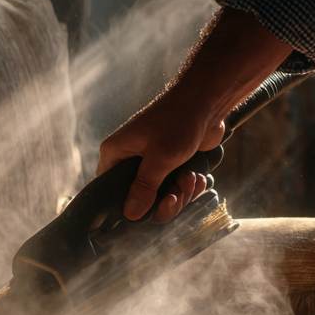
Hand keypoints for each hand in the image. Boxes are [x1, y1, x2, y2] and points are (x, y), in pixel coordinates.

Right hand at [97, 95, 223, 221]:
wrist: (205, 101)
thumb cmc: (178, 120)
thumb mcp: (159, 157)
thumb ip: (144, 187)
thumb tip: (130, 213)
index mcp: (115, 153)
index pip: (108, 190)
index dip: (127, 206)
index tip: (148, 210)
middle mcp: (128, 159)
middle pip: (138, 199)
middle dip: (163, 202)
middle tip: (176, 194)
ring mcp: (149, 162)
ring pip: (159, 196)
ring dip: (179, 194)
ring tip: (191, 178)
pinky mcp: (168, 164)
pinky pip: (173, 187)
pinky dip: (187, 187)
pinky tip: (197, 177)